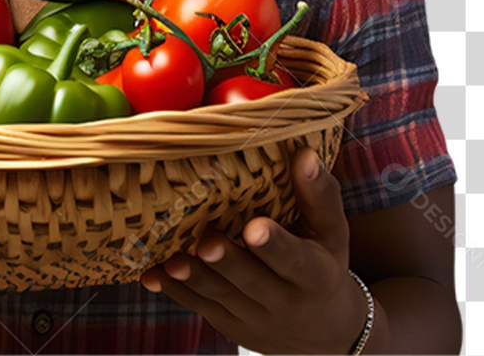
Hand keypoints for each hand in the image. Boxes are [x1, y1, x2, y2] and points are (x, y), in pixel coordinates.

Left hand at [139, 147, 369, 355]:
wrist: (324, 331)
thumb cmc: (324, 262)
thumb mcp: (332, 231)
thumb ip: (319, 194)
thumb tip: (304, 154)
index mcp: (315, 276)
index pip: (295, 260)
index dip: (275, 245)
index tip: (254, 227)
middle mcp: (285, 302)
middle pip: (252, 281)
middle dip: (227, 262)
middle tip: (206, 241)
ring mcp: (254, 318)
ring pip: (221, 297)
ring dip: (195, 279)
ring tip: (172, 261)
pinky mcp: (229, 324)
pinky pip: (200, 308)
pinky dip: (175, 292)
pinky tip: (151, 275)